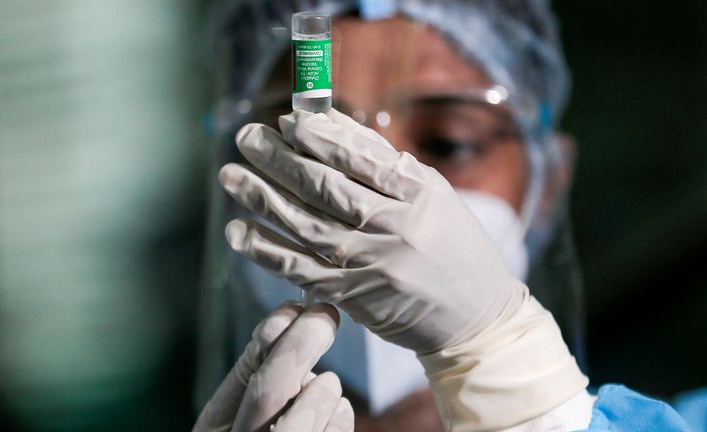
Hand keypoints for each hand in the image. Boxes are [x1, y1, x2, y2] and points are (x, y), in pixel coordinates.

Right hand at [193, 303, 353, 431]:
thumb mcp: (245, 407)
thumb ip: (260, 369)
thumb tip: (290, 321)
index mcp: (216, 424)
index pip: (245, 372)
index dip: (272, 335)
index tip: (297, 306)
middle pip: (266, 391)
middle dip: (298, 345)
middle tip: (325, 315)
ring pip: (294, 425)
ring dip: (319, 391)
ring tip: (329, 380)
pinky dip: (336, 422)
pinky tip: (340, 408)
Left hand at [219, 109, 522, 354]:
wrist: (475, 314)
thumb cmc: (453, 244)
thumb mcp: (432, 193)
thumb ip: (381, 160)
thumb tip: (326, 123)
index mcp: (418, 195)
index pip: (358, 158)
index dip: (316, 137)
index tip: (286, 121)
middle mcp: (394, 229)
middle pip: (324, 189)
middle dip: (278, 160)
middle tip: (246, 139)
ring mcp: (371, 266)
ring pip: (306, 227)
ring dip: (262, 200)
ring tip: (231, 176)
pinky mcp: (353, 296)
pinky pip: (301, 271)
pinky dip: (266, 251)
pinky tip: (239, 231)